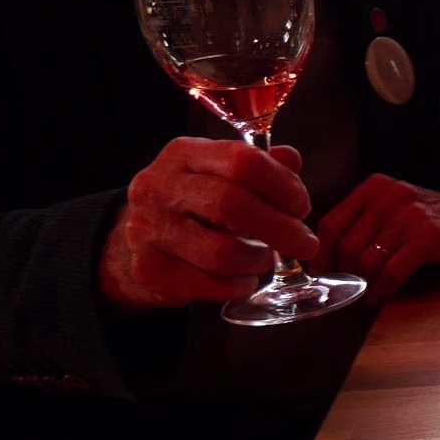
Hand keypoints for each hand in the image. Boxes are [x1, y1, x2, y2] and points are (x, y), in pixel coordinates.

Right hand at [98, 138, 314, 312]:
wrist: (134, 243)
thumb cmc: (193, 205)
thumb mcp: (220, 175)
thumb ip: (259, 166)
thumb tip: (291, 159)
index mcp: (183, 154)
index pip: (241, 161)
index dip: (282, 185)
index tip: (301, 206)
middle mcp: (158, 186)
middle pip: (232, 205)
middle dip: (281, 228)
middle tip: (305, 244)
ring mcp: (147, 229)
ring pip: (222, 252)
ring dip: (259, 261)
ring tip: (266, 260)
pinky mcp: (148, 269)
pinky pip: (210, 284)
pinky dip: (238, 285)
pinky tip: (243, 278)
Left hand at [314, 176, 439, 299]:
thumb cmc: (434, 221)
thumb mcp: (395, 209)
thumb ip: (364, 223)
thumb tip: (327, 258)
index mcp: (375, 188)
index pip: (331, 224)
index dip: (321, 256)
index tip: (321, 275)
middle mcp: (389, 196)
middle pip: (347, 245)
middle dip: (344, 274)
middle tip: (347, 291)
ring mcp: (410, 215)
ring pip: (368, 260)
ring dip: (364, 286)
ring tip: (367, 295)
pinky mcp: (430, 237)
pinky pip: (393, 271)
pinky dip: (384, 290)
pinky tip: (382, 297)